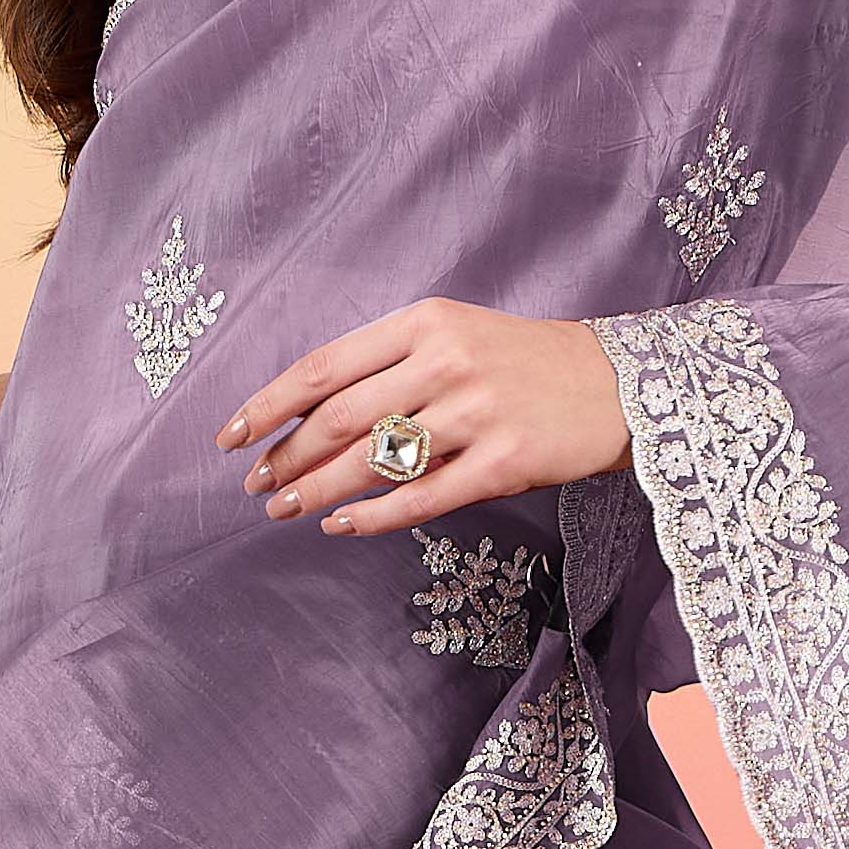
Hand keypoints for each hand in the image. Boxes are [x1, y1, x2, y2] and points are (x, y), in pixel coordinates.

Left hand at [217, 302, 628, 533]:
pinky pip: (422, 498)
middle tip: (256, 483)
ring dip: (317, 490)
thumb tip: (307, 414)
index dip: (268, 406)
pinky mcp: (506, 461)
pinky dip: (372, 516)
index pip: (324, 367)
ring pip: (374, 461)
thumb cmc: (522, 363)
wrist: (619, 384)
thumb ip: (387, 365)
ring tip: (284, 509)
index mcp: (424, 322)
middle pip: (339, 418)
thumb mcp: (453, 336)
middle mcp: (447, 362)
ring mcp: (478, 413)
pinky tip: (341, 526)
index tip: (230, 436)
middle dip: (286, 456)